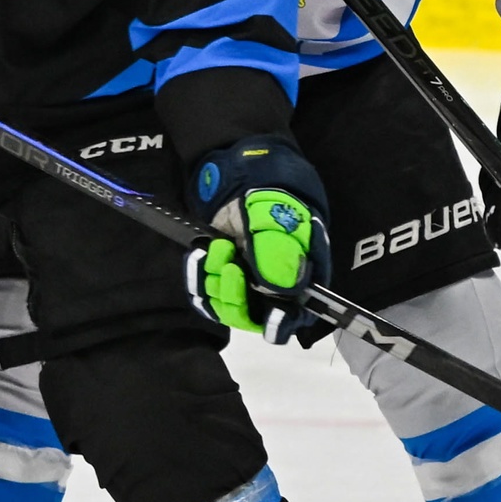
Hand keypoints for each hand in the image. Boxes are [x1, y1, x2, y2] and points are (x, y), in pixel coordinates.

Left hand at [184, 136, 332, 343]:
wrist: (245, 179)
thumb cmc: (274, 197)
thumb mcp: (279, 219)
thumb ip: (280, 254)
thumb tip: (284, 291)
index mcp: (302, 277)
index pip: (295, 316)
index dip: (281, 323)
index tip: (266, 315)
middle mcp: (274, 289)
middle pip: (253, 317)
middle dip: (236, 294)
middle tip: (230, 264)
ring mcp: (246, 285)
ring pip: (226, 307)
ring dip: (216, 281)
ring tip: (219, 247)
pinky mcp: (222, 277)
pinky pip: (206, 293)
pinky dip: (198, 277)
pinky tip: (201, 254)